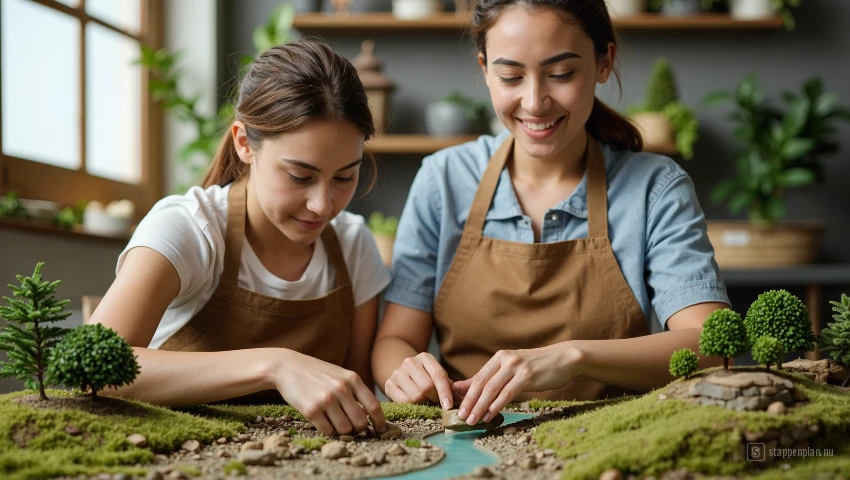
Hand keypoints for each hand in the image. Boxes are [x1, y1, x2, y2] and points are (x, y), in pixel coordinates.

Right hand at [273, 349, 386, 435]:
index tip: (380, 429)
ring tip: (334, 420)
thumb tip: (371, 415)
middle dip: (358, 429)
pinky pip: (327, 430)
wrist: (287, 367)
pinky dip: (327, 429)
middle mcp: (341, 389)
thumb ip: (355, 391)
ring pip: (345, 429)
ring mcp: (326, 400)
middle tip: (351, 426)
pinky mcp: (311, 410)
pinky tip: (322, 420)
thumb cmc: (317, 373)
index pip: (374, 406)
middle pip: (360, 422)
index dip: (380, 421)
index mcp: (352, 379)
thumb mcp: (340, 375)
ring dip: (341, 430)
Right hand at [384, 352, 454, 409]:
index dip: (445, 392)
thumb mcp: (436, 375)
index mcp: (425, 357)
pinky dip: (413, 407)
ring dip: (424, 404)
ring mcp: (398, 373)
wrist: (401, 372)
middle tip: (437, 403)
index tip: (449, 406)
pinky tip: (416, 404)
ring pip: (416, 397)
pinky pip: (404, 402)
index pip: (438, 375)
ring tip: (426, 402)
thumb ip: (449, 385)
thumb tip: (460, 398)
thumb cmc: (425, 376)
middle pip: (427, 387)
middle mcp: (410, 362)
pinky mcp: (389, 385)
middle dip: (435, 399)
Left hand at [456, 344, 582, 425]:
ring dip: (480, 406)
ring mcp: (516, 367)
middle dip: (469, 402)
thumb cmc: (539, 367)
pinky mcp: (528, 375)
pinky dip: (497, 405)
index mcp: (500, 358)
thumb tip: (471, 389)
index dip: (465, 394)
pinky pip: (508, 392)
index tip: (455, 407)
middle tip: (460, 417)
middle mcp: (505, 360)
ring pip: (492, 389)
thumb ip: (495, 378)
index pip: (478, 377)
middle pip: (482, 383)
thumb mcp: (514, 369)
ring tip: (472, 419)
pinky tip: (490, 415)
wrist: (564, 358)